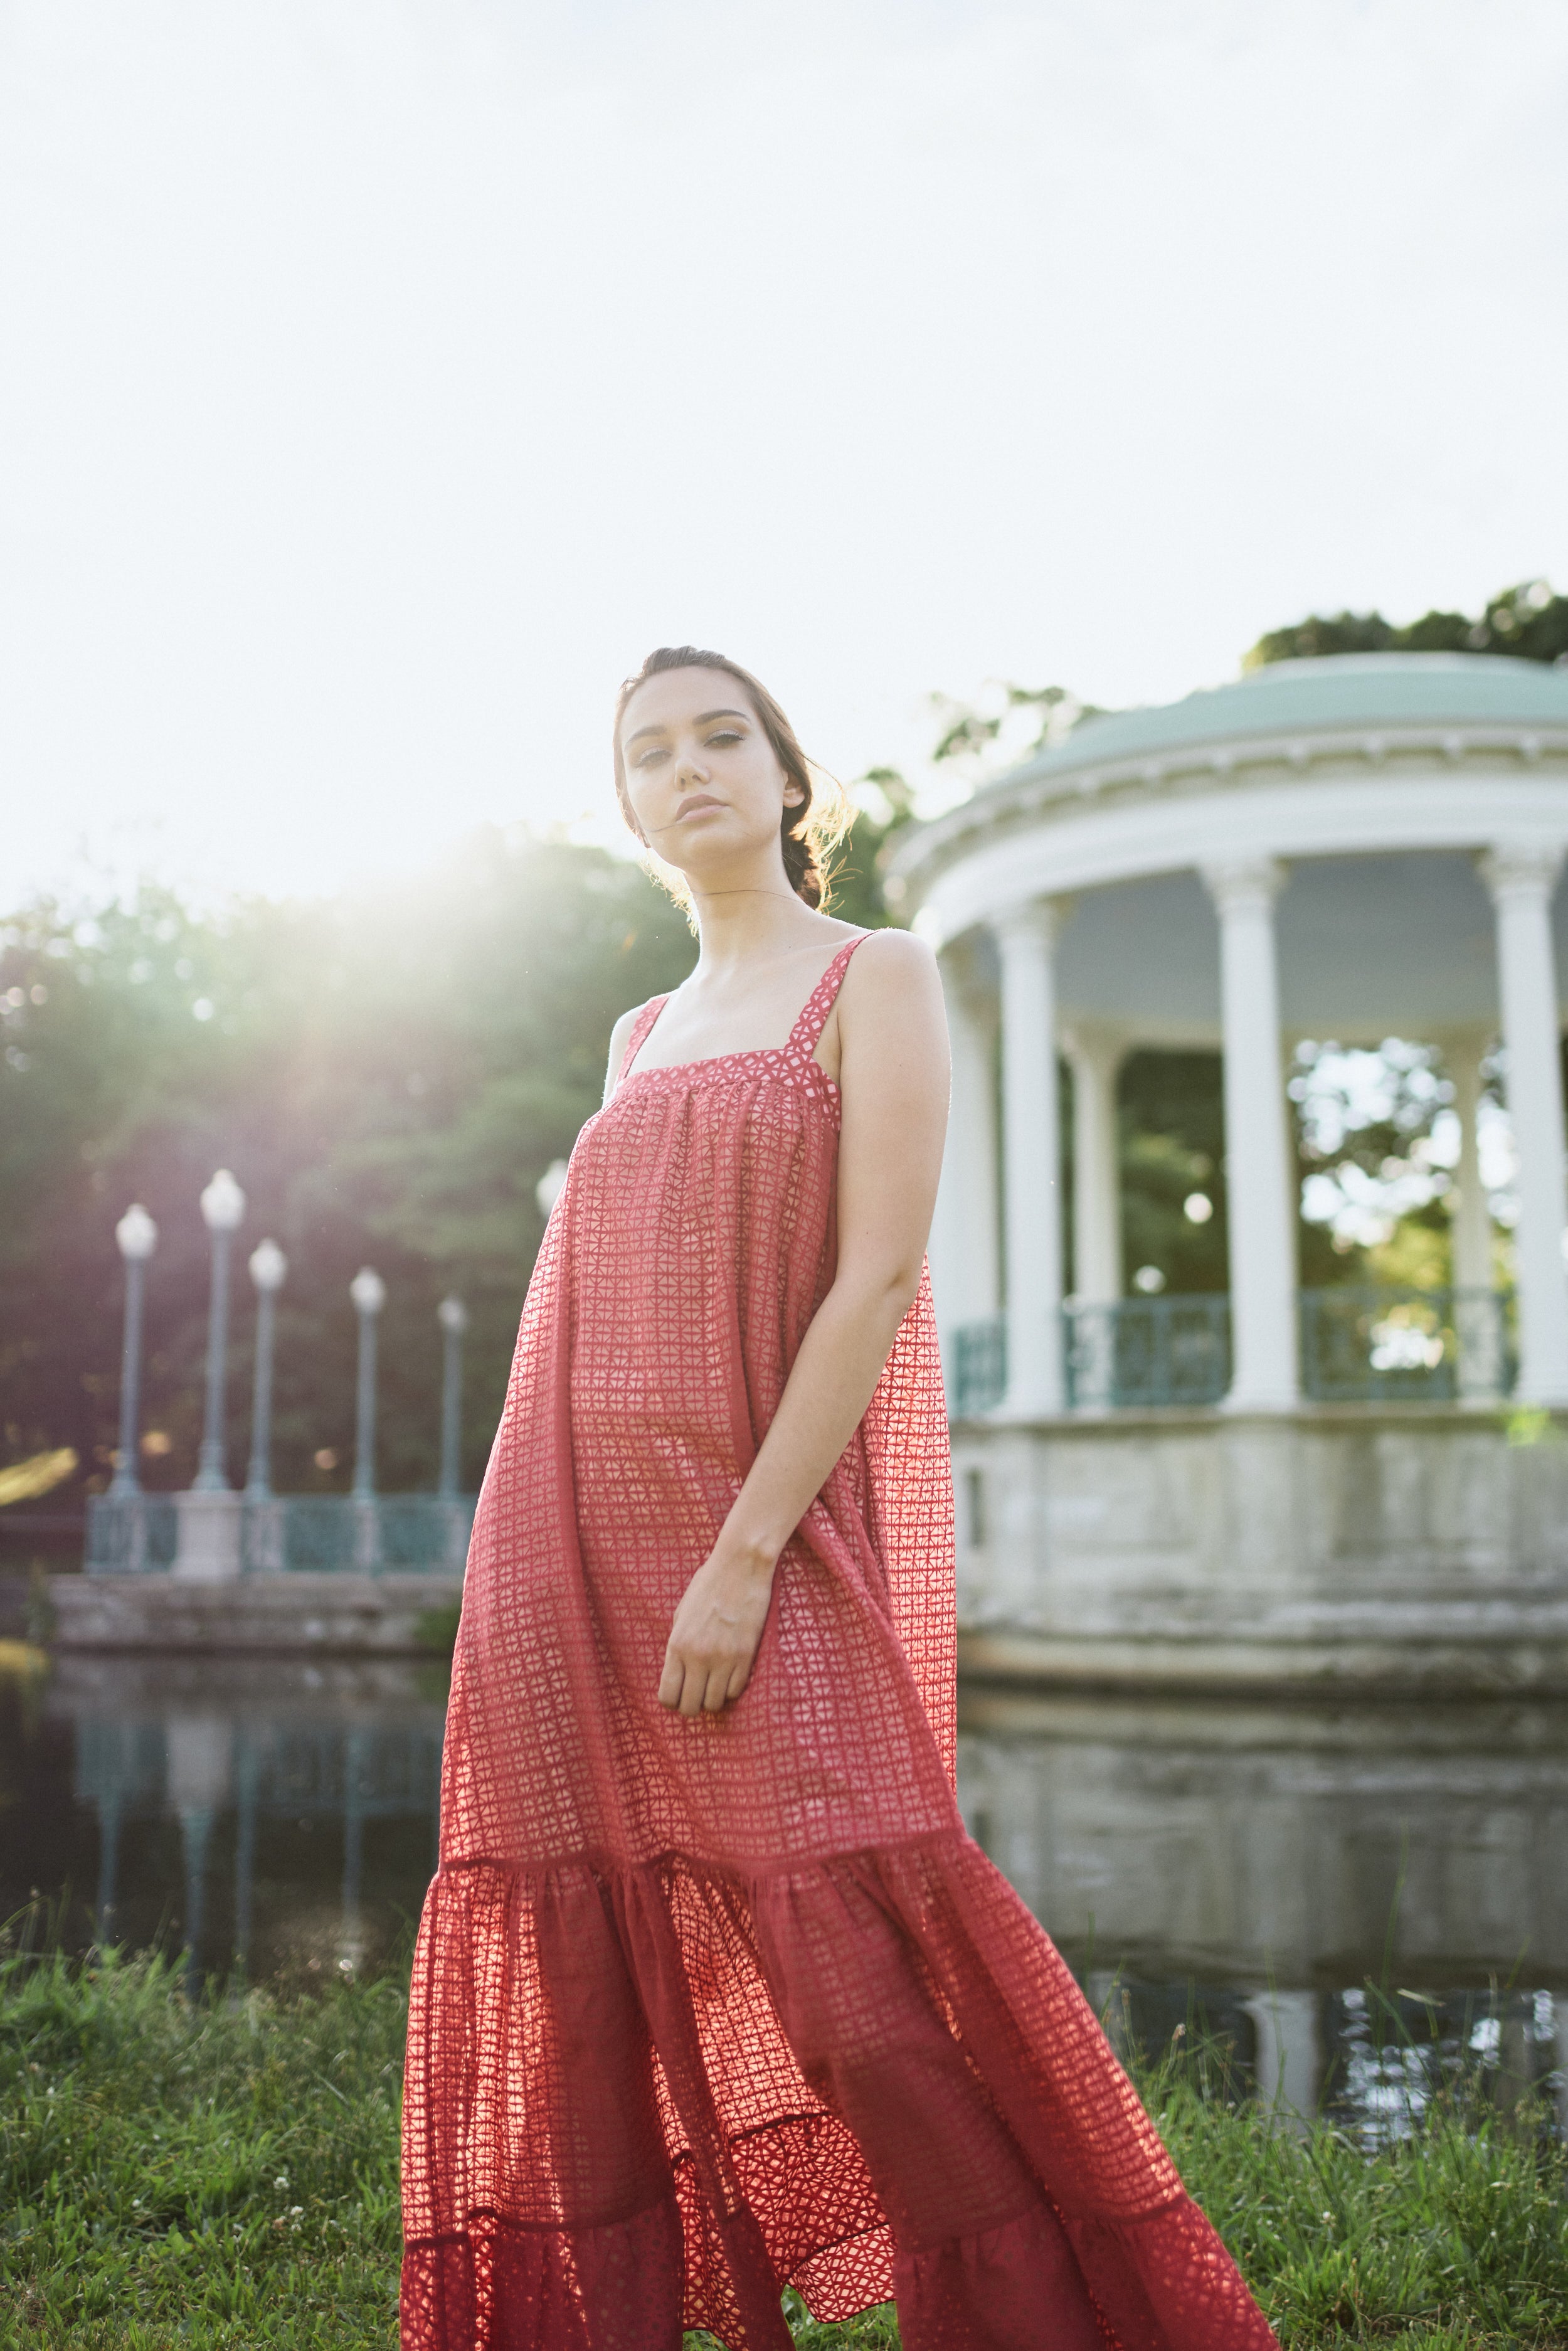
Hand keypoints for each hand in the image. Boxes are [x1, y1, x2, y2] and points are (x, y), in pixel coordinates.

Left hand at [658, 1538, 776, 1716]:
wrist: (741, 1567)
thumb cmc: (708, 1585)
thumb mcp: (681, 1613)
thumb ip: (678, 1645)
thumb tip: (678, 1672)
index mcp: (677, 1645)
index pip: (667, 1696)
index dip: (672, 1701)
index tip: (678, 1695)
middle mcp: (698, 1657)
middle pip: (690, 1707)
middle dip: (691, 1705)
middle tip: (697, 1693)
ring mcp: (724, 1659)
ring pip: (714, 1704)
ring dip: (713, 1697)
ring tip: (714, 1682)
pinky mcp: (746, 1656)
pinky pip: (735, 1691)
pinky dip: (731, 1688)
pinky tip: (730, 1673)